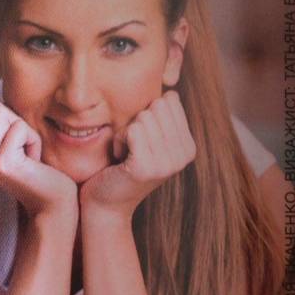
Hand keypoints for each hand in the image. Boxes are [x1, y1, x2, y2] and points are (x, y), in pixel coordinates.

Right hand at [0, 92, 77, 219]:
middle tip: (22, 149)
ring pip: (3, 113)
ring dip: (25, 131)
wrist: (51, 200)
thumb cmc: (35, 165)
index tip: (14, 144)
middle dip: (16, 123)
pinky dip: (34, 141)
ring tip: (27, 155)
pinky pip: (19, 127)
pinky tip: (33, 163)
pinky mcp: (0, 162)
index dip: (8, 119)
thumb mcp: (11, 137)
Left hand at [80, 91, 195, 217]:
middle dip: (137, 122)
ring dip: (126, 133)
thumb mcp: (150, 138)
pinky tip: (120, 159)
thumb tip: (171, 91)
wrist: (106, 203)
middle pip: (157, 106)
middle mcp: (183, 156)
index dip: (148, 115)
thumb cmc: (122, 164)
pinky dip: (119, 140)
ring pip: (143, 117)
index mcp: (188, 146)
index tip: (143, 140)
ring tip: (126, 155)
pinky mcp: (146, 167)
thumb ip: (162, 116)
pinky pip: (132, 130)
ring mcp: (167, 163)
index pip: (170, 101)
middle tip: (133, 148)